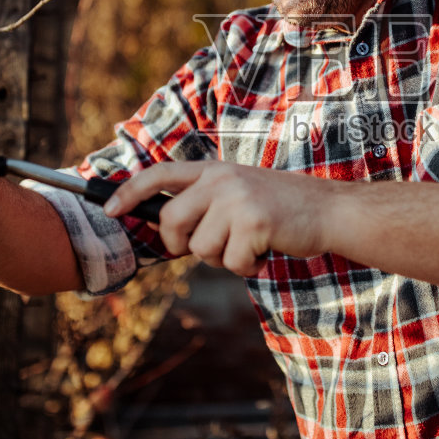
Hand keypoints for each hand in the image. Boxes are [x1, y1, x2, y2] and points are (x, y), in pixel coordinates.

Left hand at [104, 162, 337, 277]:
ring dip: (223, 259)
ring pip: (200, 248)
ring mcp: (237, 199)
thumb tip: (168, 232)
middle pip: (170, 220)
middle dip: (180, 244)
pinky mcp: (254, 222)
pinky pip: (230, 262)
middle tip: (211, 249)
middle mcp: (222, 179)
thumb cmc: (284, 210)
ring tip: (250, 246)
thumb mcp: (241, 193)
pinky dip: (246, 268)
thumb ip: (208, 203)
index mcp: (215, 170)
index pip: (160, 174)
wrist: (329, 211)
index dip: (129, 191)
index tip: (108, 209)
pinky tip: (265, 254)